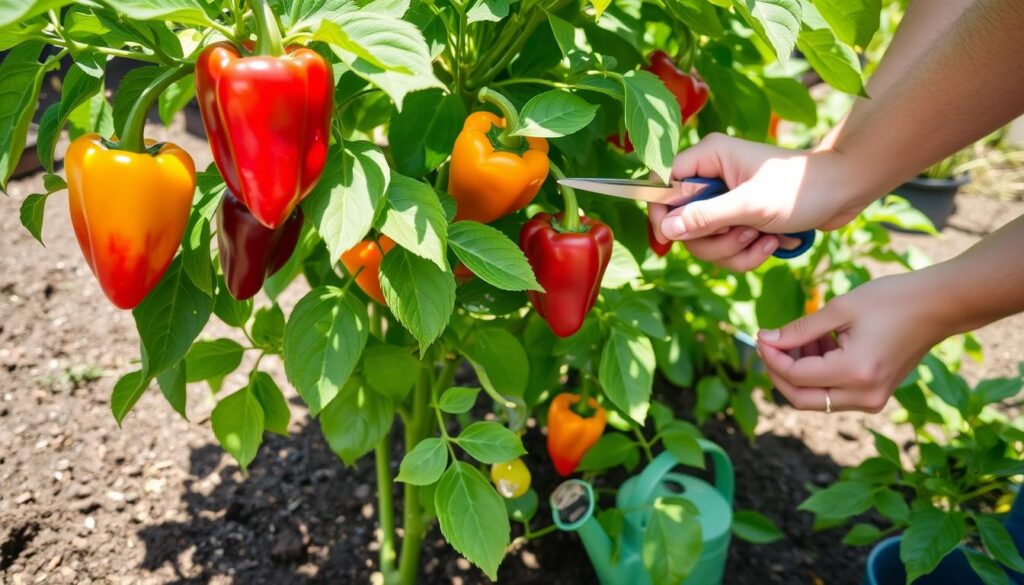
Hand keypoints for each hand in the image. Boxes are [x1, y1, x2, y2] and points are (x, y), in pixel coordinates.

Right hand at [649, 133, 865, 270]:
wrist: (843, 193)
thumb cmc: (800, 189)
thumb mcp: (750, 206)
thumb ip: (705, 217)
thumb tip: (666, 229)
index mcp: (709, 158)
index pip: (662, 183)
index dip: (662, 212)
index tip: (672, 237)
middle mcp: (712, 176)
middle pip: (681, 221)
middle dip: (713, 240)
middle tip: (744, 233)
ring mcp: (725, 200)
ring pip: (704, 240)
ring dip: (733, 250)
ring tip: (764, 239)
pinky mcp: (739, 219)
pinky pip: (725, 248)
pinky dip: (746, 254)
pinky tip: (771, 245)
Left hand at [754, 270, 951, 412]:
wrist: (938, 306)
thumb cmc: (892, 300)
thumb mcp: (840, 309)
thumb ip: (799, 329)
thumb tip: (765, 340)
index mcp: (855, 373)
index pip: (795, 376)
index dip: (771, 356)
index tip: (760, 335)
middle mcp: (864, 395)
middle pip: (800, 398)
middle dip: (778, 372)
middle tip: (769, 343)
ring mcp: (872, 399)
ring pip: (815, 398)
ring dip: (799, 371)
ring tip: (804, 335)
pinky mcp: (875, 395)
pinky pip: (833, 393)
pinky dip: (818, 373)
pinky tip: (820, 343)